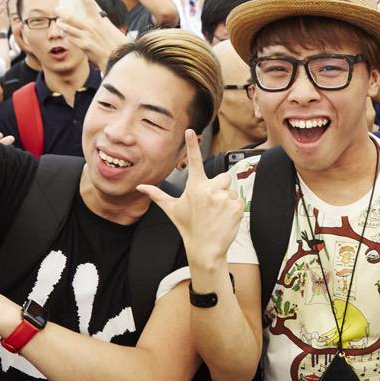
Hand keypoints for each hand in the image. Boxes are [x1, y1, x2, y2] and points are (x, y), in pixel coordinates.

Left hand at [55, 0, 128, 70]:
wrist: (120, 59)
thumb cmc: (117, 43)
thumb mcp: (110, 28)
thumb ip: (101, 21)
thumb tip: (94, 14)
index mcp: (100, 20)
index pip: (89, 2)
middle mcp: (92, 26)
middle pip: (72, 17)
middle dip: (62, 12)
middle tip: (57, 8)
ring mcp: (86, 36)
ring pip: (68, 28)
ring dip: (62, 25)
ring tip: (59, 23)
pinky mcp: (83, 46)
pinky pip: (70, 39)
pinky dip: (67, 36)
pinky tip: (66, 35)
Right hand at [136, 129, 242, 266]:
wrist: (205, 250)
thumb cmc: (189, 228)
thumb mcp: (173, 210)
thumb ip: (157, 195)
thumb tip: (141, 187)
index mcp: (194, 187)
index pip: (194, 161)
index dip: (191, 145)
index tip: (191, 131)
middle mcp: (208, 190)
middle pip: (222, 177)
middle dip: (219, 189)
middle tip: (211, 205)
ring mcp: (223, 198)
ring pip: (231, 191)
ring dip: (226, 201)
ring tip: (217, 215)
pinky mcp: (236, 206)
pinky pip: (239, 201)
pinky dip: (234, 210)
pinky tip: (224, 219)